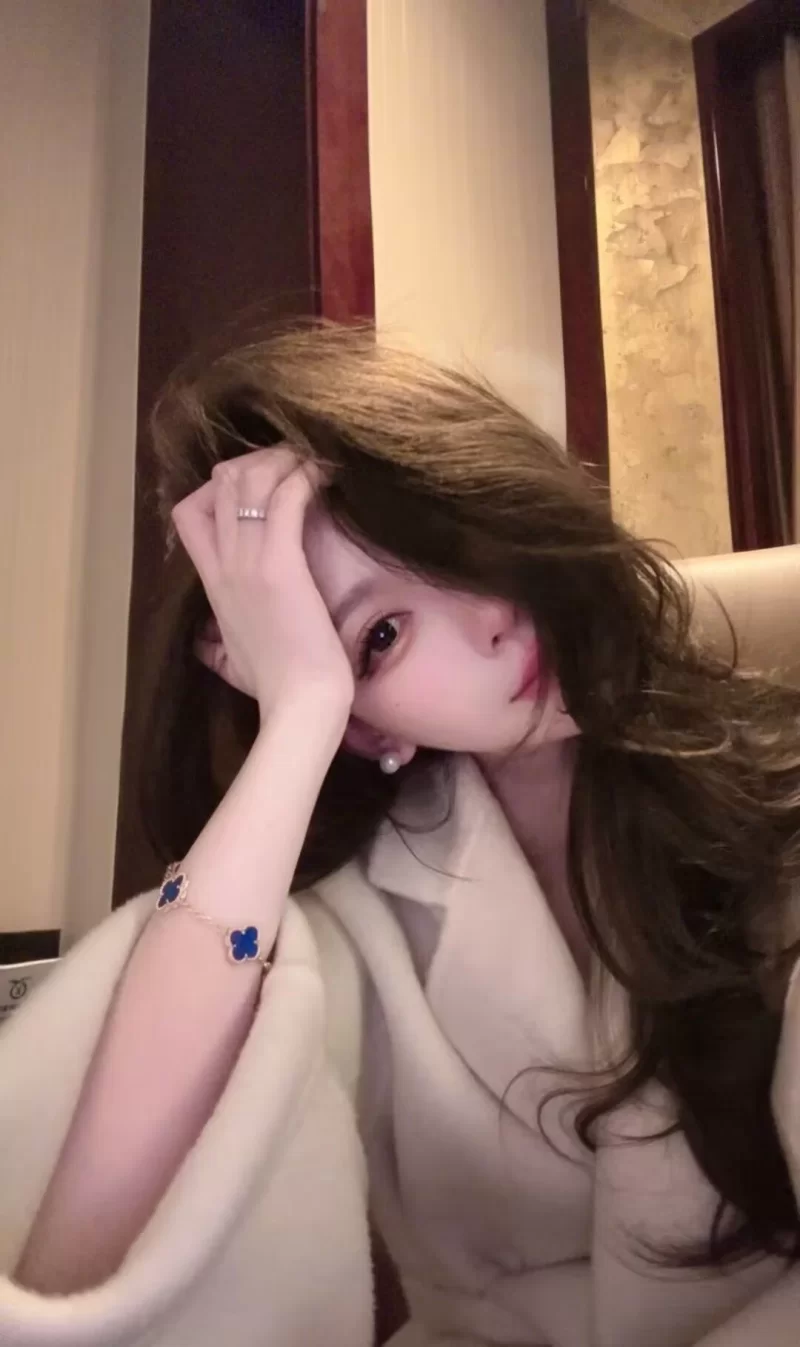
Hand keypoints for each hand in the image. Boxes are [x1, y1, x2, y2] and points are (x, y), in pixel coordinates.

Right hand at [171, 447, 354, 721]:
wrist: (298, 705)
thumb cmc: (277, 687)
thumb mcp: (234, 660)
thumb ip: (220, 643)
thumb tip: (207, 647)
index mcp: (213, 586)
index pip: (188, 515)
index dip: (216, 487)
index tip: (255, 486)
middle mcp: (224, 567)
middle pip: (220, 485)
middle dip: (257, 461)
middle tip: (295, 464)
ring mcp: (248, 563)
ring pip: (248, 481)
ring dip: (282, 461)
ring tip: (311, 462)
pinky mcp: (280, 565)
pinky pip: (284, 499)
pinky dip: (304, 477)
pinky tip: (325, 476)